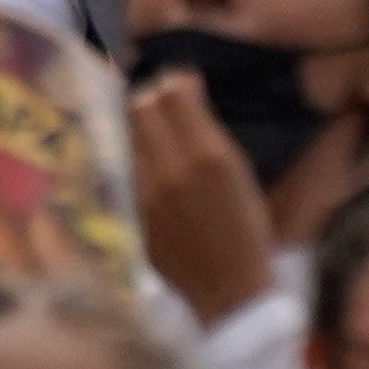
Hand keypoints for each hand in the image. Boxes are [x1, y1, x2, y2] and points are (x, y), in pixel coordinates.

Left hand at [128, 68, 281, 322]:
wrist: (228, 289)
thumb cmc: (246, 229)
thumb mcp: (239, 172)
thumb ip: (206, 124)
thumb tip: (182, 79)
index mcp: (209, 157)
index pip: (170, 93)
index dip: (173, 85)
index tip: (177, 88)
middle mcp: (171, 169)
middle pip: (140, 107)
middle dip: (150, 100)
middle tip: (161, 109)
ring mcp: (145, 191)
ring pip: (126, 133)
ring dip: (137, 127)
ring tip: (152, 136)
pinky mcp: (130, 210)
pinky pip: (122, 165)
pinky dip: (132, 156)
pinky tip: (144, 163)